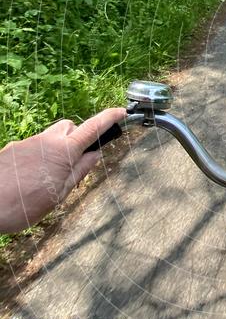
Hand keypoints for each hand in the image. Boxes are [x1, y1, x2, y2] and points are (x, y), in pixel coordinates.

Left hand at [0, 108, 125, 232]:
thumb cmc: (24, 206)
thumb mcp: (60, 194)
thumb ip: (79, 172)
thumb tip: (94, 156)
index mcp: (63, 152)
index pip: (93, 128)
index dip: (109, 118)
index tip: (121, 113)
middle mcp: (46, 140)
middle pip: (68, 127)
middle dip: (76, 137)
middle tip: (75, 160)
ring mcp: (27, 143)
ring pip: (49, 137)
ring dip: (56, 149)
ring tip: (47, 178)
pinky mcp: (12, 149)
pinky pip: (33, 146)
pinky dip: (38, 157)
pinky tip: (28, 180)